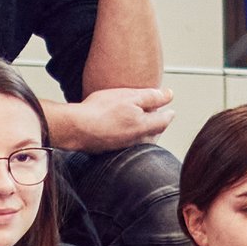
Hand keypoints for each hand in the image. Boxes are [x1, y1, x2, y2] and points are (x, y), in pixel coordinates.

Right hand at [50, 87, 173, 153]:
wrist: (75, 129)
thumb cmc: (100, 111)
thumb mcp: (128, 96)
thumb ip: (151, 96)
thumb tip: (169, 95)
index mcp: (144, 126)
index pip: (164, 121)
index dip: (168, 113)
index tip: (170, 110)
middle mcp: (137, 140)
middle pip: (154, 132)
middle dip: (158, 124)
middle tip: (158, 115)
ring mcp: (124, 147)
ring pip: (141, 139)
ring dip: (144, 131)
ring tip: (141, 122)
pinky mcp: (111, 150)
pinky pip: (128, 143)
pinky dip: (130, 135)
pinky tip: (122, 129)